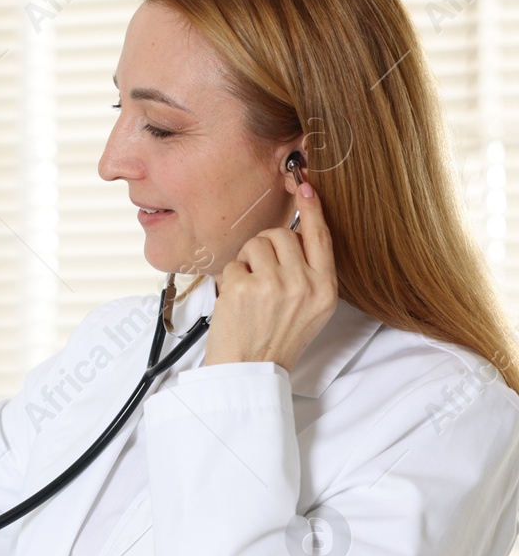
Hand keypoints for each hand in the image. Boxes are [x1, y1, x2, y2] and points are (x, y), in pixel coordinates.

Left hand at [202, 181, 337, 373]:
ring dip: (246, 260)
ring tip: (249, 288)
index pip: (321, 237)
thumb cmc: (276, 338)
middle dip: (265, 245)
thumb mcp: (310, 308)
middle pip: (282, 235)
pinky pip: (233, 263)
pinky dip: (229, 278)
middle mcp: (304, 285)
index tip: (304, 185)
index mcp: (325, 289)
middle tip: (259, 273)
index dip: (312, 209)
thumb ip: (309, 272)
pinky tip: (236, 301)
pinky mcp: (244, 288)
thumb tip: (298, 231)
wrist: (250, 370)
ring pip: (256, 244)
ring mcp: (274, 286)